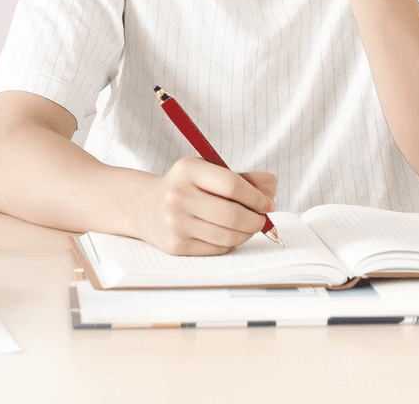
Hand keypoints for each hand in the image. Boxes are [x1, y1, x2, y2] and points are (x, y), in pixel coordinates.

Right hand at [142, 158, 275, 255]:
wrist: (147, 206)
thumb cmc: (186, 186)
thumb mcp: (208, 170)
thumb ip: (242, 177)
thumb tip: (271, 189)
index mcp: (188, 170)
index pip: (232, 184)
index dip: (256, 196)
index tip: (267, 202)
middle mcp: (179, 196)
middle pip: (232, 214)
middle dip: (256, 219)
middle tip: (263, 218)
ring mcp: (176, 223)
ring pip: (227, 236)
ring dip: (247, 233)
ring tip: (251, 225)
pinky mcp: (177, 245)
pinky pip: (217, 249)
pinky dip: (231, 242)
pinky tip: (231, 233)